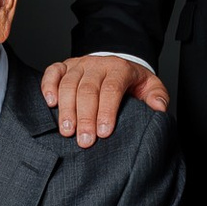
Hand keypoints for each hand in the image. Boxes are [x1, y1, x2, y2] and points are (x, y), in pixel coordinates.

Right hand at [40, 52, 169, 145]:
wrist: (116, 66)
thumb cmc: (132, 82)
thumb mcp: (150, 87)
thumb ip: (157, 97)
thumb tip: (158, 109)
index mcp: (120, 68)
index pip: (111, 89)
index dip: (106, 111)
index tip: (103, 133)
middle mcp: (98, 64)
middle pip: (88, 90)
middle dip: (85, 117)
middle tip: (84, 141)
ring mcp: (79, 64)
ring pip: (69, 84)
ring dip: (67, 109)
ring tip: (67, 131)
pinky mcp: (64, 66)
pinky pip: (53, 72)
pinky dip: (48, 86)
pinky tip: (50, 104)